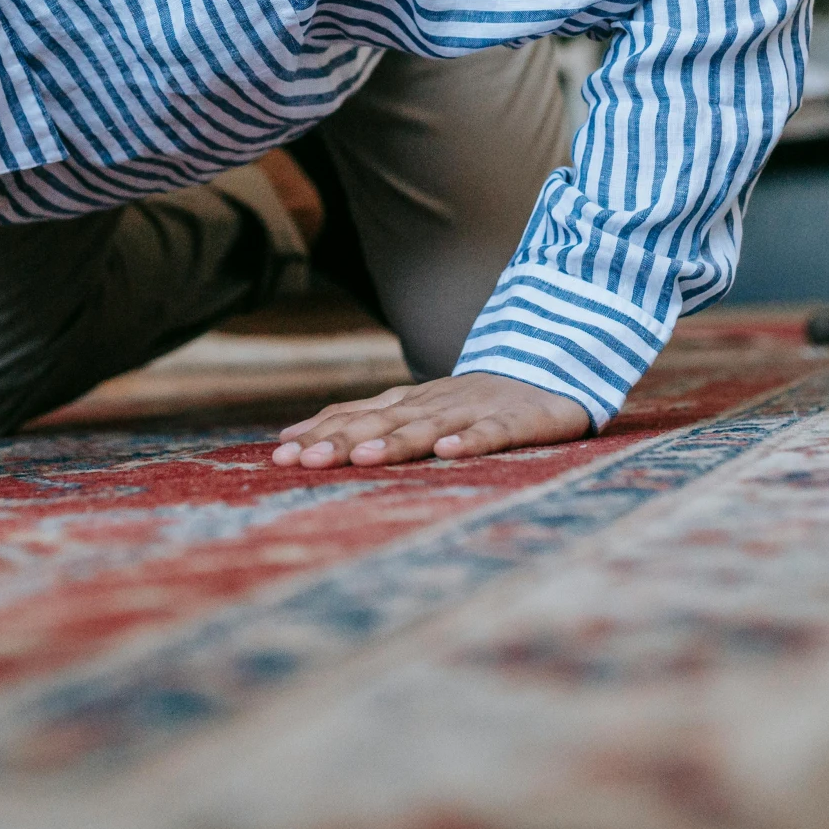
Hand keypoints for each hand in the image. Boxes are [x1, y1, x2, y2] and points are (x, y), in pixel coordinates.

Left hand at [271, 373, 590, 469]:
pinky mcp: (517, 420)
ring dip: (396, 442)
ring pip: (429, 427)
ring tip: (364, 458)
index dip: (318, 434)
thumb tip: (290, 437)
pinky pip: (490, 432)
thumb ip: (357, 419)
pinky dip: (468, 440)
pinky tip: (447, 452)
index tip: (277, 455)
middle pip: (382, 423)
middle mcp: (433, 404)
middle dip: (342, 441)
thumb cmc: (471, 398)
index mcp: (407, 403)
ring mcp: (474, 410)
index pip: (355, 416)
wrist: (551, 367)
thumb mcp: (411, 406)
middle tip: (304, 461)